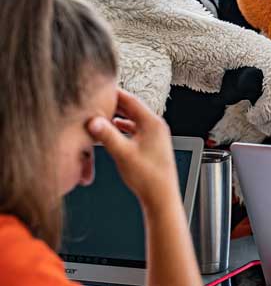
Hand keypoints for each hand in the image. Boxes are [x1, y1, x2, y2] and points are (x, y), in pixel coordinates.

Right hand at [87, 88, 178, 208]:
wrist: (162, 197)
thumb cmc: (148, 178)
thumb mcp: (123, 154)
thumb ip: (107, 136)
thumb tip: (93, 121)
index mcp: (153, 123)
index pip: (130, 100)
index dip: (113, 93)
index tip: (98, 88)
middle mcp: (156, 126)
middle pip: (132, 107)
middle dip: (113, 103)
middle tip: (95, 99)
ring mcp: (155, 135)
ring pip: (133, 118)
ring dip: (118, 115)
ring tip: (100, 113)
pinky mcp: (153, 144)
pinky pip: (136, 128)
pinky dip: (123, 126)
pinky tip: (113, 129)